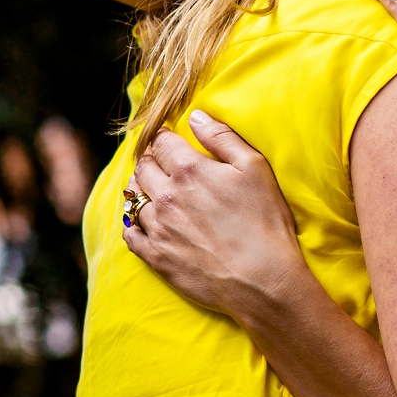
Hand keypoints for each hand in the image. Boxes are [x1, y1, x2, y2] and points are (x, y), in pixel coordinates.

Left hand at [121, 111, 313, 320]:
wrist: (263, 280)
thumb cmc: (265, 222)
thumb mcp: (254, 168)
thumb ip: (221, 137)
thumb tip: (195, 116)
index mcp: (189, 170)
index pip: (161, 142)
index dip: (163, 137)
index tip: (166, 139)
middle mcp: (166, 196)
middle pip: (142, 167)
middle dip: (149, 160)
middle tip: (158, 163)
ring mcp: (158, 228)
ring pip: (133, 198)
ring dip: (139, 189)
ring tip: (150, 190)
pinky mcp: (156, 257)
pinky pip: (130, 234)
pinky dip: (132, 225)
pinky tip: (142, 223)